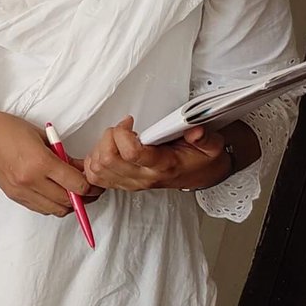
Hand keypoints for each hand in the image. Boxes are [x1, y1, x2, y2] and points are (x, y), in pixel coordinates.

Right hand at [0, 109, 96, 216]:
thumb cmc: (7, 129)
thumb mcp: (42, 136)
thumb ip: (63, 155)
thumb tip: (81, 169)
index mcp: (40, 162)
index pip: (77, 185)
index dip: (91, 186)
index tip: (95, 181)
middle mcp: (30, 181)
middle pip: (68, 202)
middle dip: (85, 198)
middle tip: (91, 190)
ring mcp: (21, 191)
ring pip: (55, 210)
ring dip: (68, 205)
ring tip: (74, 194)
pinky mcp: (14, 196)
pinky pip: (40, 209)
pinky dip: (52, 205)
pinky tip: (55, 194)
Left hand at [83, 116, 225, 191]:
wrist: (199, 175)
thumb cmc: (200, 159)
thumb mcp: (211, 146)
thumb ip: (204, 137)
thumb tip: (194, 131)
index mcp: (162, 165)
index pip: (131, 153)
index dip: (122, 133)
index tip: (129, 122)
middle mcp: (142, 177)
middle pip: (106, 160)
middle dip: (108, 137)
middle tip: (121, 129)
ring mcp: (130, 182)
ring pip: (96, 169)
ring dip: (99, 148)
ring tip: (115, 139)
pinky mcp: (122, 183)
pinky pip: (95, 177)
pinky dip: (93, 161)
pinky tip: (106, 149)